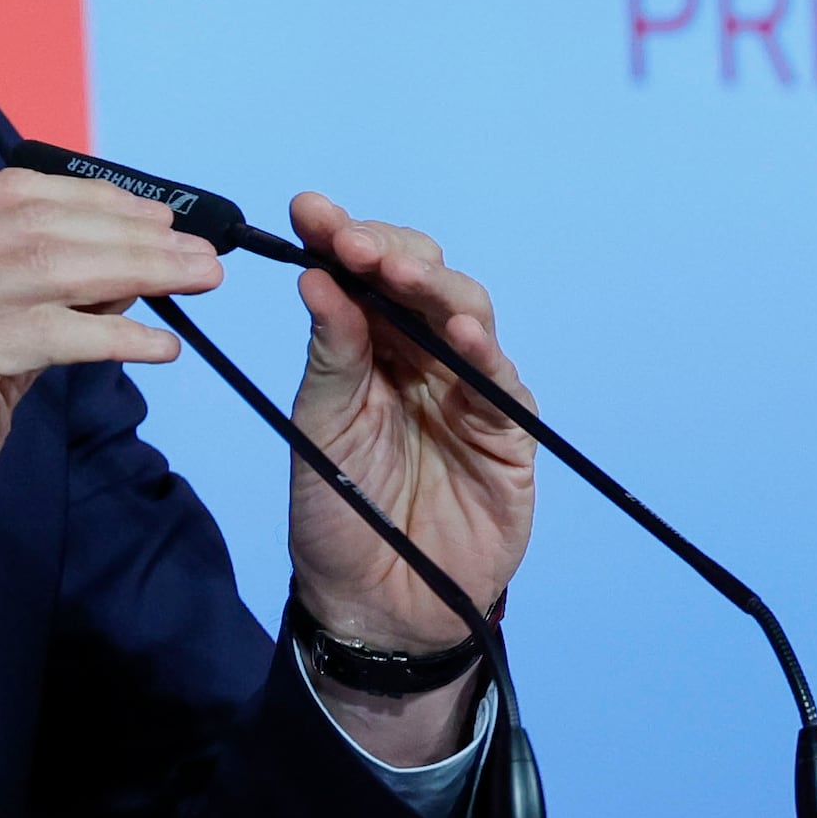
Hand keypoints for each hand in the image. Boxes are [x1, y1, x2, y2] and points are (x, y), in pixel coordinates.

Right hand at [0, 171, 219, 690]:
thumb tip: (114, 280)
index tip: (160, 220)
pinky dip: (111, 335)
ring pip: (48, 266)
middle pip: (39, 222)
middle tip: (203, 253)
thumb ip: (28, 316)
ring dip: (139, 271)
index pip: (12, 195)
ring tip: (198, 282)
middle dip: (134, 233)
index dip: (96, 200)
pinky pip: (45, 332)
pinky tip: (155, 346)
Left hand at [284, 191, 536, 757]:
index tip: (310, 210)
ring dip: (435, 289)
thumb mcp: (319, 429)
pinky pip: (501, 382)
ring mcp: (467, 391)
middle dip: (389, 253)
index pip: (361, 277)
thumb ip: (330, 355)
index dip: (341, 238)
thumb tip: (317, 277)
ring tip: (401, 275)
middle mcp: (420, 358)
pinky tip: (461, 334)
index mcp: (367, 349)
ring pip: (467, 314)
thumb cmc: (339, 517)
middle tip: (351, 243)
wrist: (376, 607)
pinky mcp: (506, 433)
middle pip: (421, 280)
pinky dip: (484, 353)